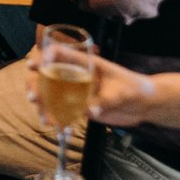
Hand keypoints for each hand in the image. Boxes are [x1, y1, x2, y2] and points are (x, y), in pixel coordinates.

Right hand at [25, 44, 156, 126]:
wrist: (145, 105)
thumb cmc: (137, 89)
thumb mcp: (123, 92)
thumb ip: (106, 100)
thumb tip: (89, 110)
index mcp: (86, 63)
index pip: (60, 53)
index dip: (43, 56)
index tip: (34, 66)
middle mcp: (75, 74)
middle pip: (46, 73)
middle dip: (35, 85)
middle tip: (35, 99)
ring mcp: (75, 90)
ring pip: (48, 92)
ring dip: (42, 105)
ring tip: (45, 119)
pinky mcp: (78, 105)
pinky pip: (59, 109)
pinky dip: (53, 117)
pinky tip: (54, 126)